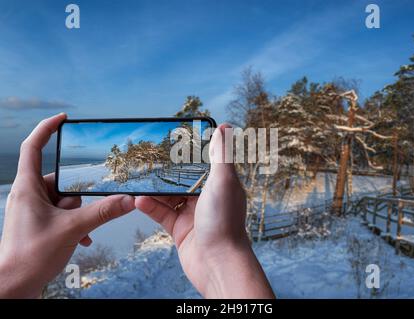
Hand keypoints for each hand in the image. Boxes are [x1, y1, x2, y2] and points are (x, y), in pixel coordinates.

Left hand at [0, 113, 134, 297]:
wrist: (13, 286)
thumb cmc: (29, 257)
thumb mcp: (72, 229)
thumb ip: (102, 212)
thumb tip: (127, 200)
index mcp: (27, 188)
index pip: (34, 148)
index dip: (47, 129)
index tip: (64, 119)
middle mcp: (28, 195)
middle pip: (61, 180)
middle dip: (77, 197)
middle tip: (79, 215)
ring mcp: (33, 209)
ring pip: (64, 200)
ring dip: (77, 214)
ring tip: (78, 232)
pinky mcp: (39, 222)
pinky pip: (62, 214)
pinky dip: (74, 223)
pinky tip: (81, 238)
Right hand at [135, 124, 273, 297]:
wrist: (217, 263)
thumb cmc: (224, 222)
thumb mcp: (223, 182)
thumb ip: (222, 155)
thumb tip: (225, 127)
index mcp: (220, 185)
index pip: (204, 163)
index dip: (190, 153)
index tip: (174, 141)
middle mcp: (207, 199)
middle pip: (183, 179)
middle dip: (167, 171)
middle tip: (149, 159)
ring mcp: (192, 214)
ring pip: (169, 196)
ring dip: (155, 189)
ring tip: (140, 179)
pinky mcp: (180, 229)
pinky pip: (162, 213)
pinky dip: (150, 206)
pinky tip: (139, 200)